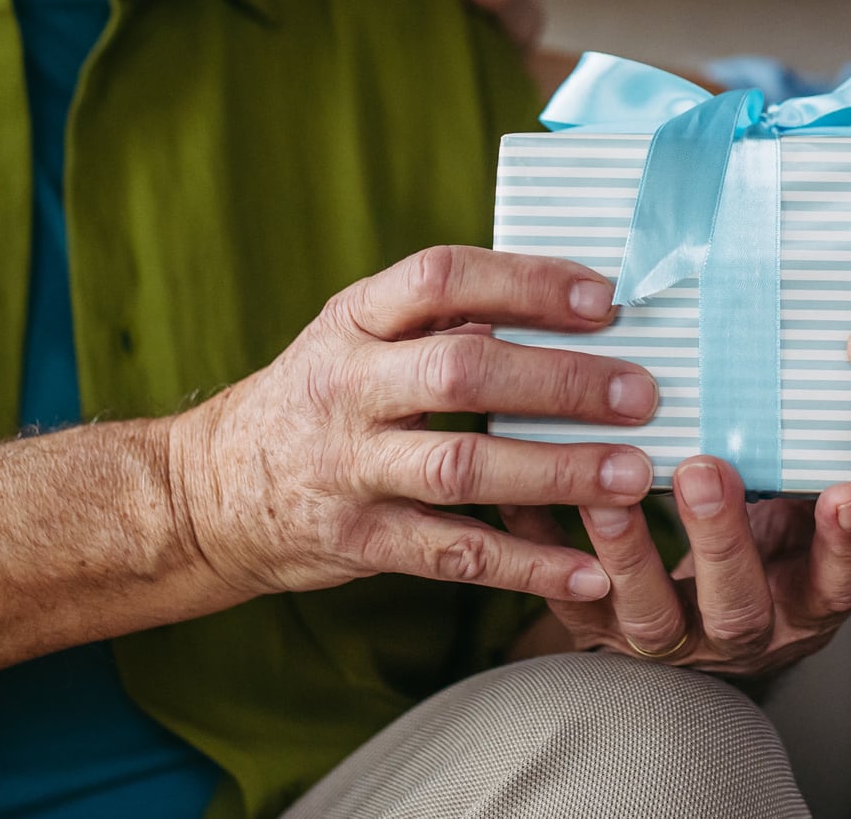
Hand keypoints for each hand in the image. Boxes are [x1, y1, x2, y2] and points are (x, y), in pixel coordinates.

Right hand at [167, 246, 662, 601]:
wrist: (211, 490)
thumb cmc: (318, 398)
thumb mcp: (356, 337)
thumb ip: (441, 321)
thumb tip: (571, 303)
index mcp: (353, 321)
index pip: (439, 279)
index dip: (523, 282)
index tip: (602, 298)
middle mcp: (345, 388)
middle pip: (462, 374)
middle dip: (560, 381)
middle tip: (640, 391)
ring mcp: (348, 469)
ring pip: (462, 469)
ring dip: (556, 473)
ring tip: (631, 474)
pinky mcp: (358, 541)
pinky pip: (454, 556)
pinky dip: (527, 567)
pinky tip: (589, 572)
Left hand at [501, 458, 850, 679]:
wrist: (699, 617)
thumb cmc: (760, 545)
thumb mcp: (796, 519)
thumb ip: (800, 476)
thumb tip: (807, 394)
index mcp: (803, 604)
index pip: (838, 585)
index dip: (845, 546)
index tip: (844, 493)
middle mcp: (741, 634)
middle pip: (737, 607)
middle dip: (720, 540)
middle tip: (707, 472)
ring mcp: (669, 640)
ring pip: (649, 616)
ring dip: (629, 552)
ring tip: (610, 494)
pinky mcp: (599, 630)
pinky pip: (568, 597)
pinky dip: (541, 546)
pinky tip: (520, 496)